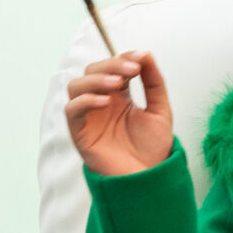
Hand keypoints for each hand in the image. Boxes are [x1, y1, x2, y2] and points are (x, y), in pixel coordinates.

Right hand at [63, 49, 172, 177]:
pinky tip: (106, 102)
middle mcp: (100, 103)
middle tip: (131, 70)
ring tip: (117, 84)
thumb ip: (154, 82)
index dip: (123, 58)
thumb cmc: (153, 148)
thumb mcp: (160, 110)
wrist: (149, 178)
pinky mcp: (80, 133)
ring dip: (95, 80)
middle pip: (92, 71)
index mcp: (118, 95)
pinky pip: (72, 110)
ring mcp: (88, 117)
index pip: (112, 66)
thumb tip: (146, 53)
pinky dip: (85, 101)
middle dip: (111, 65)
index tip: (140, 58)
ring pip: (76, 86)